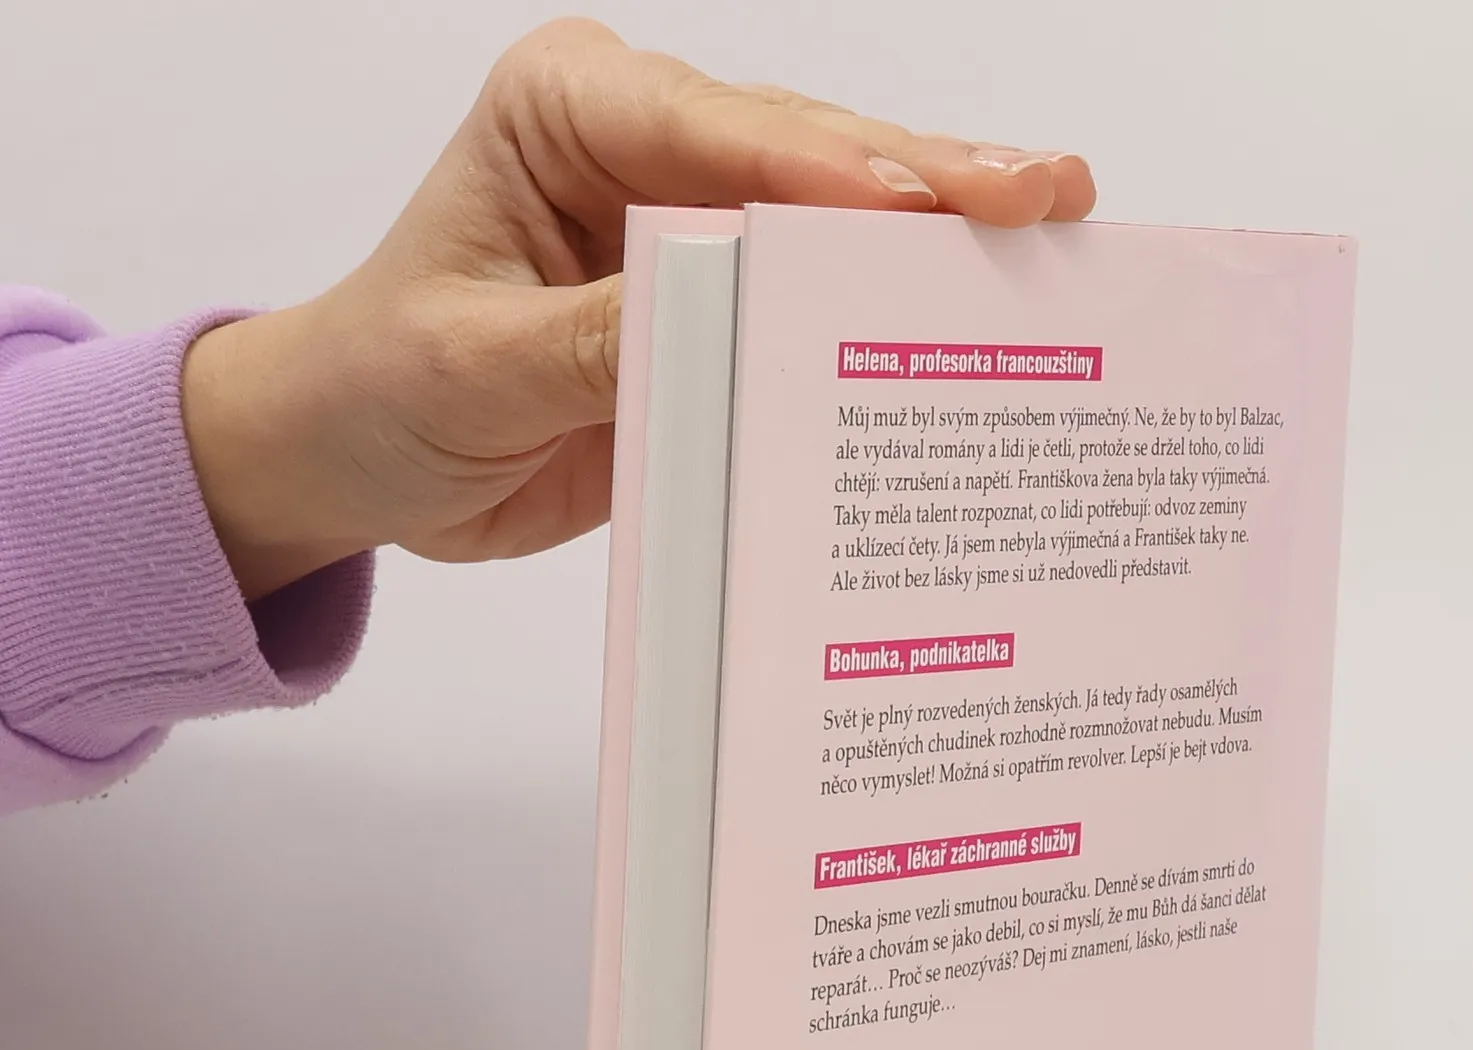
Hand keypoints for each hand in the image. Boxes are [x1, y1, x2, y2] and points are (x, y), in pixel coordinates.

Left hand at [180, 18, 1096, 599]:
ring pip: (836, 222)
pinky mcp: (721, 309)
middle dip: (929, 180)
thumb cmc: (385, 385)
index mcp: (570, 113)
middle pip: (808, 156)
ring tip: (1057, 229)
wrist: (363, 461)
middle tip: (1048, 193)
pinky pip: (817, 310)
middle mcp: (646, 149)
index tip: (925, 203)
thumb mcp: (476, 364)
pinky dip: (893, 319)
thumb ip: (600, 339)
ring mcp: (696, 227)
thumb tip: (724, 315)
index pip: (717, 128)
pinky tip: (980, 318)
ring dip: (941, 237)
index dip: (829, 167)